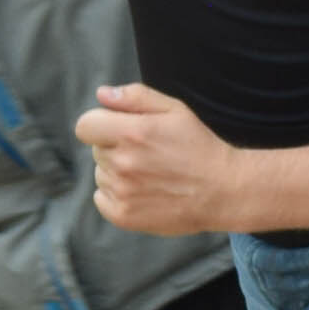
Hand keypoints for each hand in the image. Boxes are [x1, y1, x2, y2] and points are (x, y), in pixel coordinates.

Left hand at [76, 83, 251, 232]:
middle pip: (96, 150)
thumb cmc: (199, 146)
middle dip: (115, 147)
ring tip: (150, 174)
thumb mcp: (174, 110)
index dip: (100, 124)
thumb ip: (135, 97)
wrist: (223, 191)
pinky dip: (116, 195)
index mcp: (131, 133)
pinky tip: (143, 191)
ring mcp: (121, 192)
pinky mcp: (123, 215)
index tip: (119, 130)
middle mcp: (122, 163)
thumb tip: (101, 94)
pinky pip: (101, 199)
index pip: (85, 126)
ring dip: (117, 172)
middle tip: (148, 154)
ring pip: (101, 174)